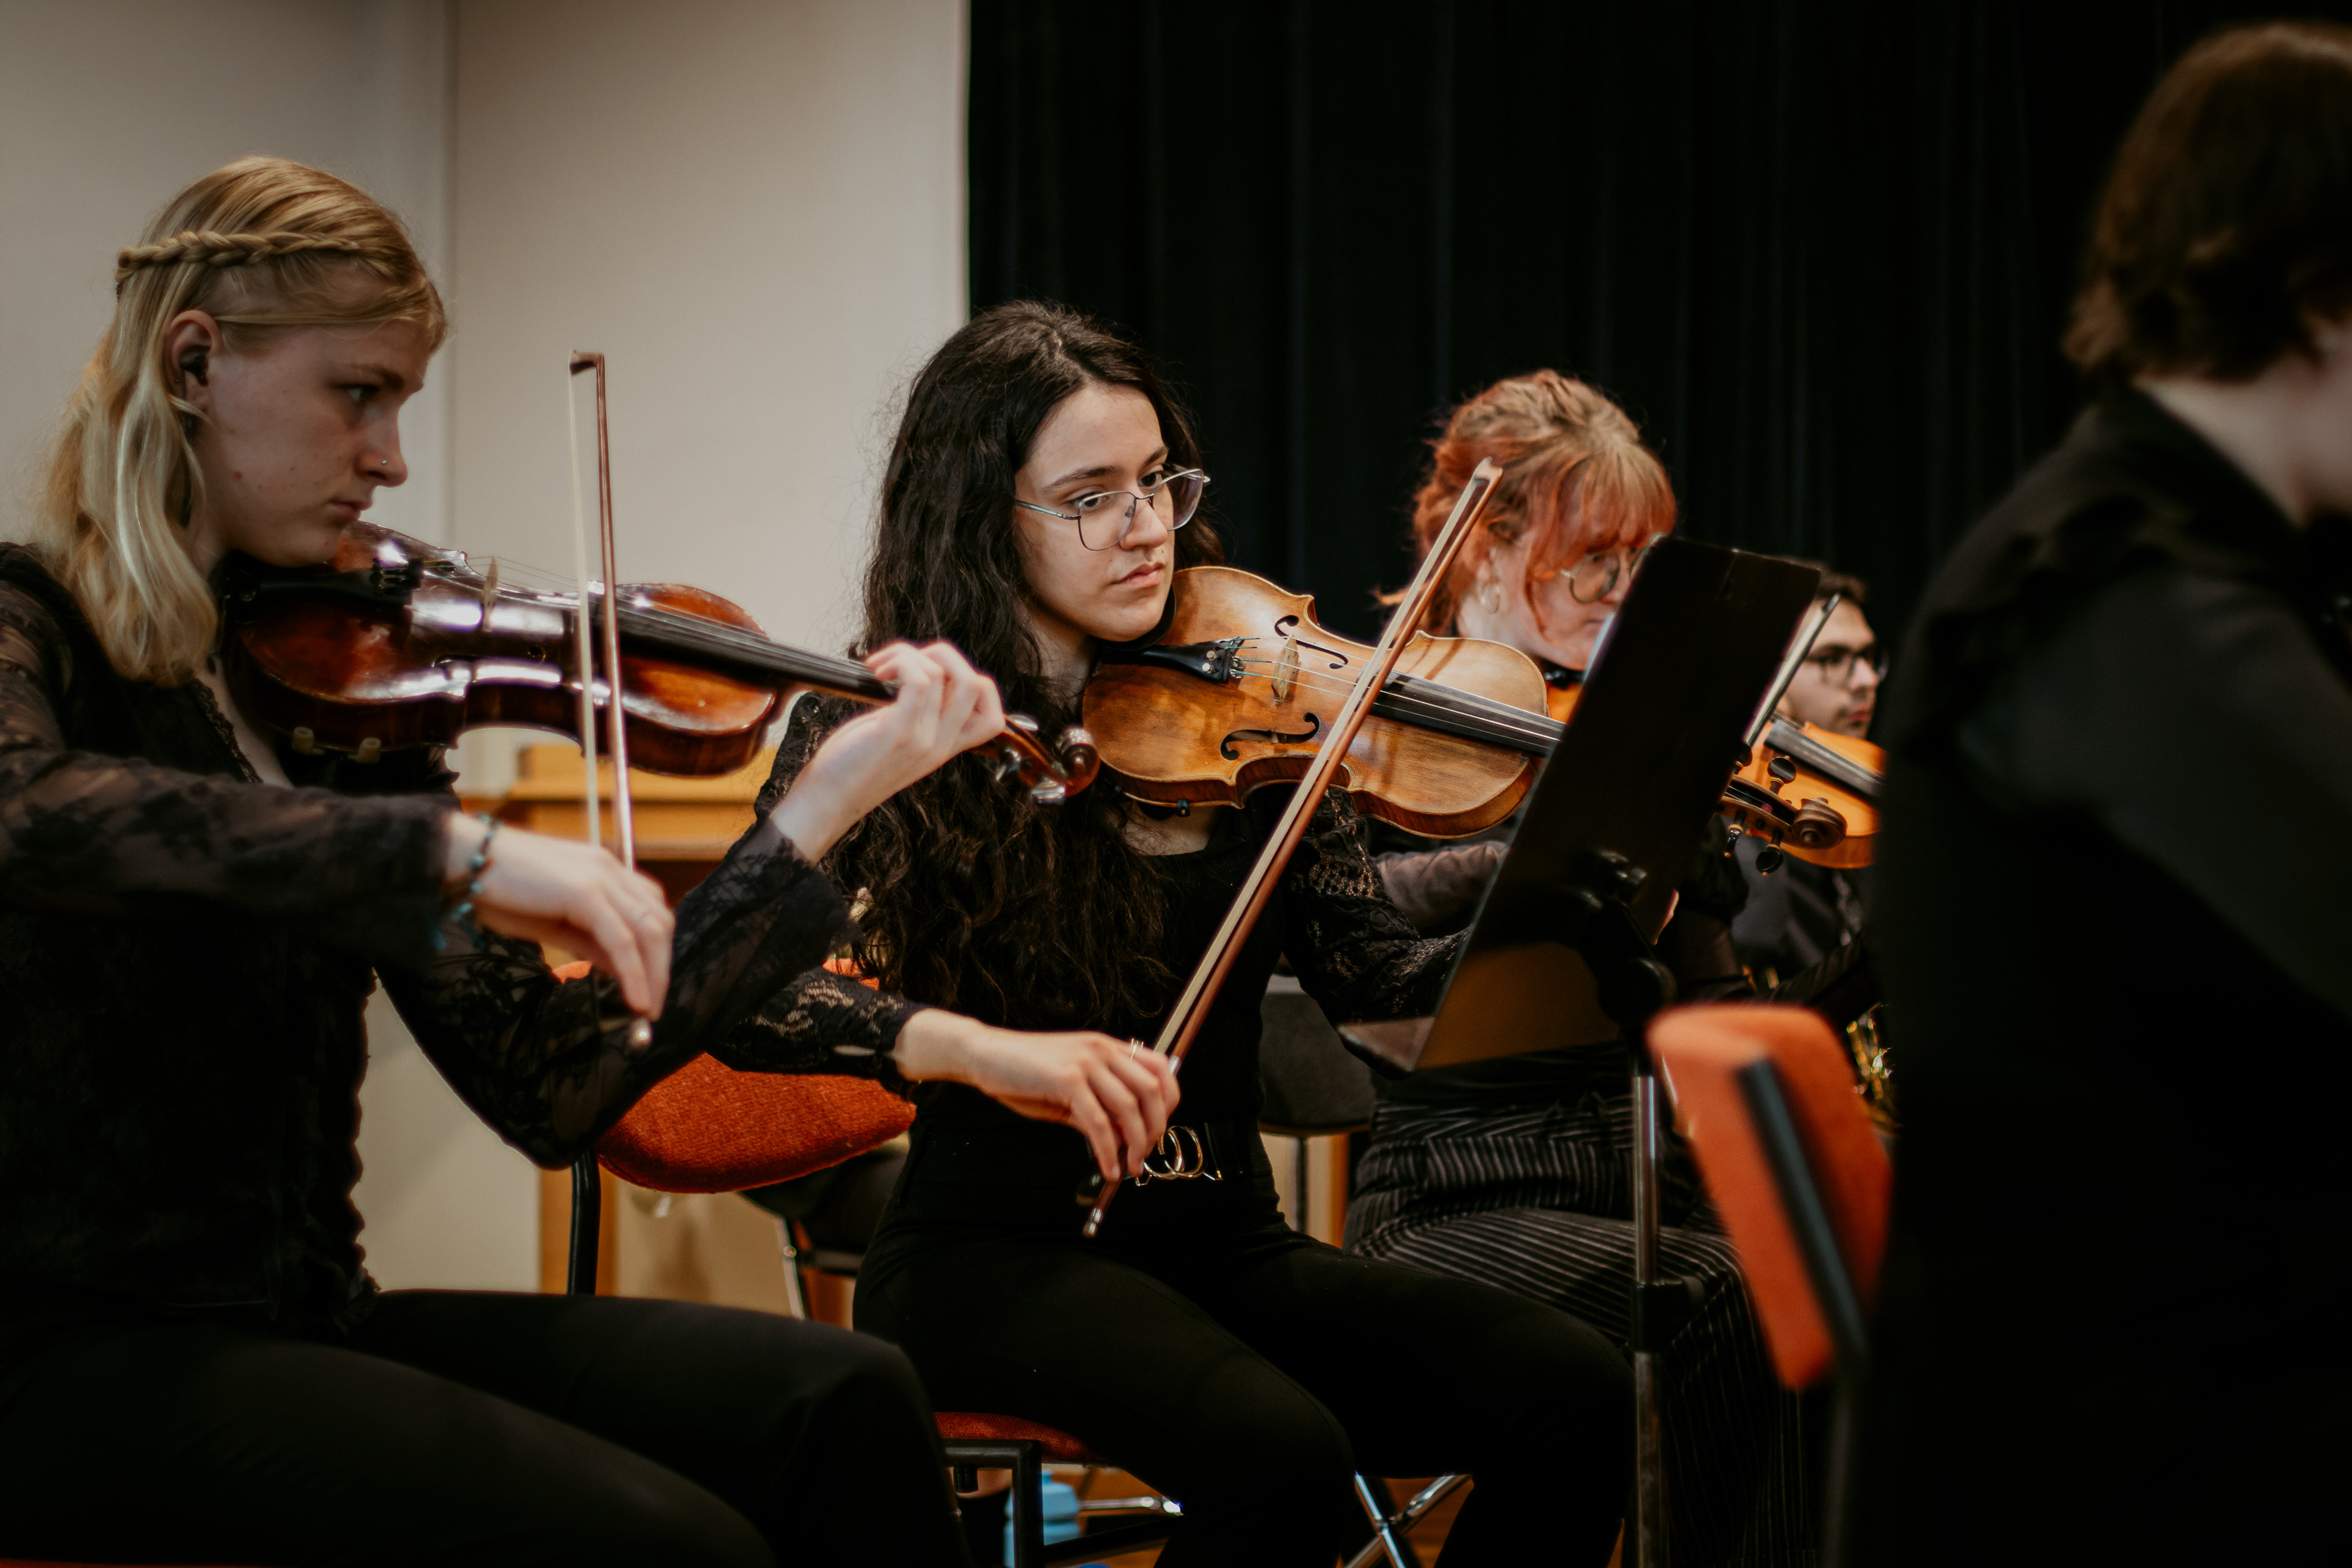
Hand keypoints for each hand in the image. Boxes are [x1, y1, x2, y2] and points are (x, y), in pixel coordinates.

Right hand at [443, 815, 672, 1015]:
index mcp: (605, 871)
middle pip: (658, 921)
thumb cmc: (499, 891)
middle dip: (661, 967)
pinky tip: (635, 1001)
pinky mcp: (584, 892)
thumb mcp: (554, 923)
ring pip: (648, 930)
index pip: (650, 911)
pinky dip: (634, 973)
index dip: (657, 951)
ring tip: (647, 1010)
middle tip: (653, 1008)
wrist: (462, 861)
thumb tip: (620, 969)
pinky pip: (621, 940)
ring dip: (654, 975)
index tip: (651, 987)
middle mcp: (610, 869)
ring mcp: (600, 877)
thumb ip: (590, 941)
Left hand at [768, 641, 1007, 859]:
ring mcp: (923, 740)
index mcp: (945, 748)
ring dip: (908, 654)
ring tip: (881, 667)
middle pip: (978, 685)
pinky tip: (876, 671)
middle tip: (907, 660)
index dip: (976, 684)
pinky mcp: (899, 732)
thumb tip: (917, 675)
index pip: (994, 718)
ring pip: (942, 673)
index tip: (935, 675)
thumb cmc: (852, 767)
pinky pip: (918, 680)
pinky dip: (900, 662)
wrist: (827, 801)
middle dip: (944, 655)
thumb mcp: (898, 741)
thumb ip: (917, 716)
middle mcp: (941, 745)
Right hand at [892, 1011, 1179, 1183]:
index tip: (1160, 1128)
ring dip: (1134, 1144)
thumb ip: (1098, 1109)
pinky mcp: (1066, 1079)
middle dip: (1155, 1129)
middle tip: (1144, 1155)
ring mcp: (1085, 1062)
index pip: (1160, 1067)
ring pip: (1128, 1107)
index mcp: (1107, 1047)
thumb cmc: (1023, 1072)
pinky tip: (1106, 1166)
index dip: (1169, 1101)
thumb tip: (1122, 1138)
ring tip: (1129, 1166)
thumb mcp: (1069, 1090)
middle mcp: (1102, 1050)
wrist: (985, 1054)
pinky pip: (1097, 1122)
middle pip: (1151, 1090)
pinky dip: (1106, 1150)